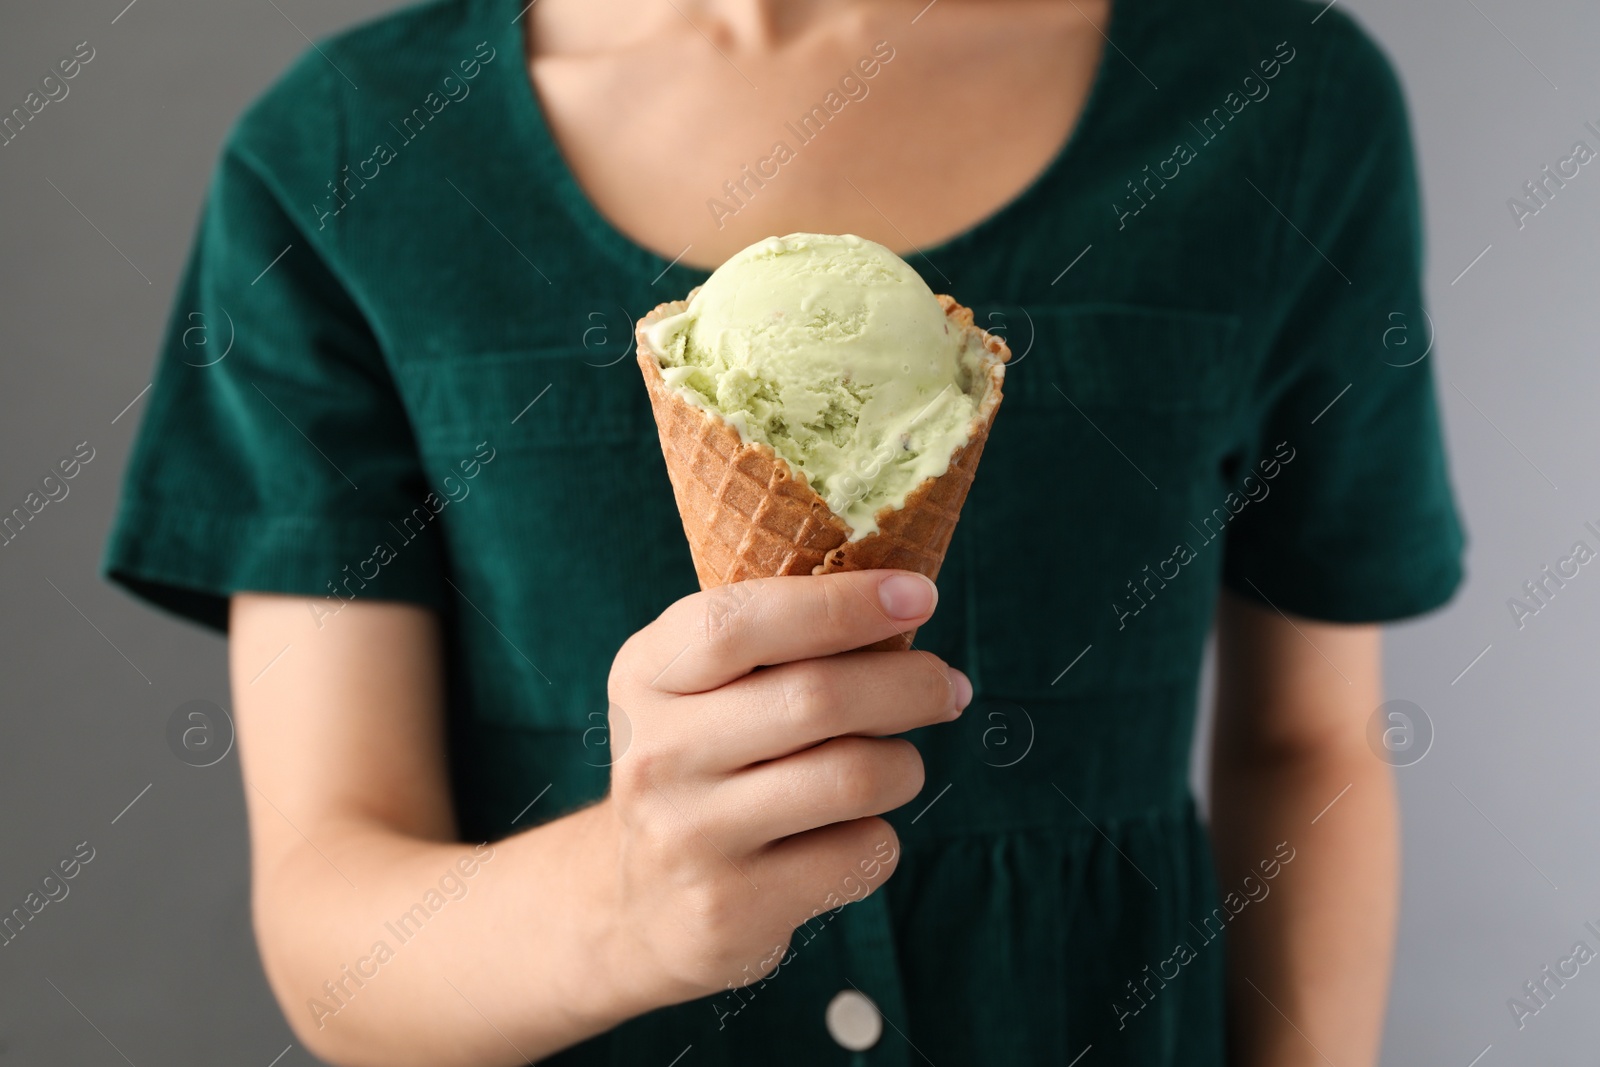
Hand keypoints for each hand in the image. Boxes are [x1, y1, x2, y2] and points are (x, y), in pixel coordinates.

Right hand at [598, 569, 970, 1003]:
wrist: (642, 906)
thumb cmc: (707, 765)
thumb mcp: (706, 690)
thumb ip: (780, 640)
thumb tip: (906, 599)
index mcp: (647, 674)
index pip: (740, 621)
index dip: (842, 603)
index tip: (919, 595)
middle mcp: (657, 753)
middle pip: (819, 697)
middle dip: (910, 684)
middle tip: (948, 687)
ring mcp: (689, 837)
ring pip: (855, 776)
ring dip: (904, 766)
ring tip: (895, 767)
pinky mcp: (731, 909)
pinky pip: (860, 853)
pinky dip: (878, 839)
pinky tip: (847, 838)